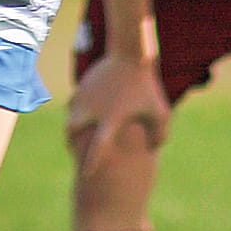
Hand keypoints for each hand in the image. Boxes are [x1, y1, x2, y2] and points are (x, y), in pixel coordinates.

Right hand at [64, 52, 169, 168]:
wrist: (130, 54)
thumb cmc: (147, 86)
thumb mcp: (161, 112)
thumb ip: (159, 135)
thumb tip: (153, 150)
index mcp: (111, 120)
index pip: (98, 148)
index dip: (91, 164)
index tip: (86, 176)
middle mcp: (93, 110)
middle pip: (72, 133)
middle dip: (72, 143)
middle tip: (76, 149)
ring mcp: (85, 97)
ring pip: (70, 118)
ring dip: (73, 127)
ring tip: (80, 133)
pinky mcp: (81, 86)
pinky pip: (72, 104)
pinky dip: (75, 112)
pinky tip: (84, 114)